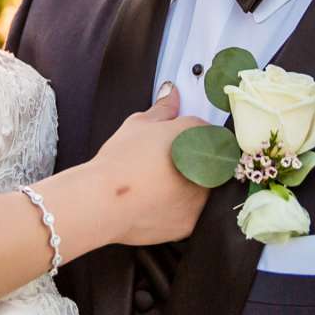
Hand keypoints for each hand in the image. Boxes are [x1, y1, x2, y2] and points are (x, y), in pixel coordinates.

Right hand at [88, 84, 210, 246]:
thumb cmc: (120, 159)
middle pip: (211, 162)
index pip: (209, 131)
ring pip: (202, 190)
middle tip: (163, 166)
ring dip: (188, 187)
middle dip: (194, 162)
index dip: (192, 136)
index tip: (175, 143)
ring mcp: (201, 198)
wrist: (104, 201)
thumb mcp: (139, 124)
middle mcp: (207, 167)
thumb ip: (162, 108)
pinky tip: (155, 204)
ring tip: (156, 186)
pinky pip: (190, 214)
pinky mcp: (191, 223)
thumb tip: (172, 92)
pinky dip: (177, 210)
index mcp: (197, 136)